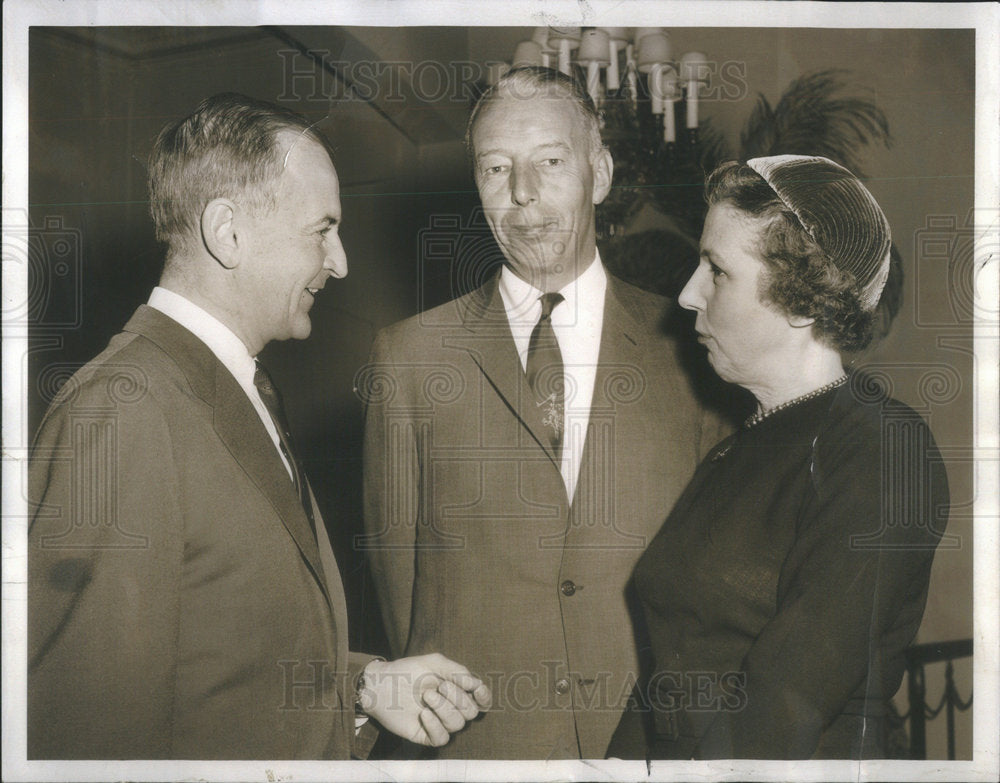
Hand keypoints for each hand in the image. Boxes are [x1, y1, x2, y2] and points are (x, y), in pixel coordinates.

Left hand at [358, 653, 491, 745]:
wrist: (381, 684)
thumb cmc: (407, 671)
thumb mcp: (434, 663)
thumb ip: (457, 671)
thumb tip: (477, 684)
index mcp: (457, 690)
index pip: (481, 700)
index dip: (484, 697)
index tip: (477, 689)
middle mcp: (451, 707)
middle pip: (471, 712)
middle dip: (458, 698)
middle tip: (439, 686)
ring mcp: (439, 722)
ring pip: (457, 724)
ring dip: (444, 708)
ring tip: (426, 696)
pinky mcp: (426, 735)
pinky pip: (442, 738)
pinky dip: (435, 726)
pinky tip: (424, 714)